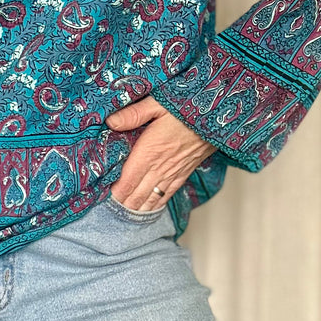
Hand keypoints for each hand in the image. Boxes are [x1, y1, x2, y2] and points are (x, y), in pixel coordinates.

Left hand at [105, 96, 217, 211]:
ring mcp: (173, 173)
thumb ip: (133, 114)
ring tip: (123, 217)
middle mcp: (160, 167)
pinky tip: (148, 210)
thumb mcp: (157, 103)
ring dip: (137, 208)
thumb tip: (110, 121)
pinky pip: (167, 195)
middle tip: (108, 212)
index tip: (102, 199)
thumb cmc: (187, 108)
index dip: (114, 193)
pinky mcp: (183, 174)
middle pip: (136, 194)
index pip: (127, 180)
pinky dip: (155, 205)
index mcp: (149, 151)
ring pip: (151, 198)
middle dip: (122, 204)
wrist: (218, 117)